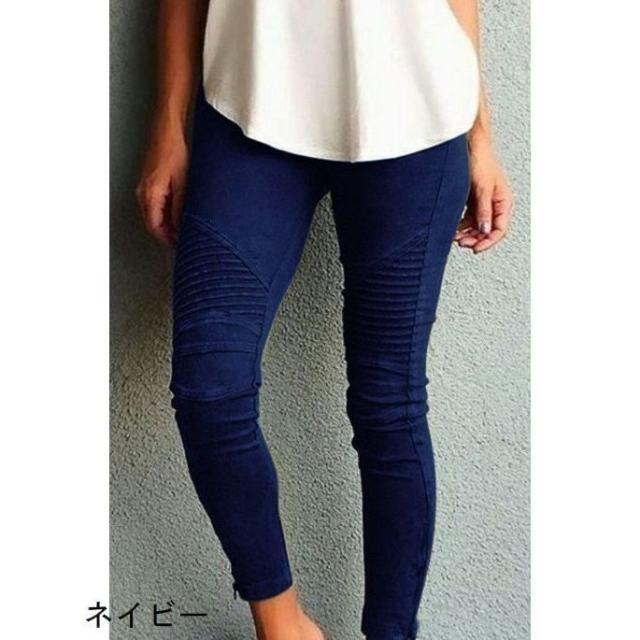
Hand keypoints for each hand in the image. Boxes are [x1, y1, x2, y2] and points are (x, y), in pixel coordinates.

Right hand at [136, 121, 187, 245]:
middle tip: (185, 237)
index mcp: (149, 195)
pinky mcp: (149, 182)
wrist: (168, 130)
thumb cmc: (174, 151)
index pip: (155, 227)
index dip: (168, 239)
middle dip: (168, 233)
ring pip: (153, 214)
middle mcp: (143, 193)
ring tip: (184, 226)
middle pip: (153, 223)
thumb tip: (181, 226)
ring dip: (167, 223)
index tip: (181, 243)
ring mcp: (144, 188)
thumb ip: (180, 208)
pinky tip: (178, 210)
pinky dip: (165, 212)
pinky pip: (154, 204)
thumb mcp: (183, 184)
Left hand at [455, 137, 512, 252]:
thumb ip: (484, 210)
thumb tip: (485, 230)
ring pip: (477, 226)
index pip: (499, 229)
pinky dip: (462, 226)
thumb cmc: (480, 161)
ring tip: (456, 238)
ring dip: (468, 234)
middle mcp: (495, 204)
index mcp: (503, 201)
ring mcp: (483, 203)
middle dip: (476, 239)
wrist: (470, 146)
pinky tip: (454, 230)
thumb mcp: (482, 188)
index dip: (488, 242)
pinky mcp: (473, 201)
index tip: (476, 249)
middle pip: (488, 230)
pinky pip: (469, 219)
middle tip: (463, 244)